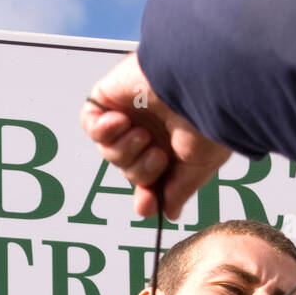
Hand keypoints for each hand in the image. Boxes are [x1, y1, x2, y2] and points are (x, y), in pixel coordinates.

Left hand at [80, 51, 229, 220]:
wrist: (194, 81)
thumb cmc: (205, 119)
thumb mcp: (198, 167)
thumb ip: (179, 190)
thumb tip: (169, 213)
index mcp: (173, 145)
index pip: (149, 180)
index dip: (146, 196)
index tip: (148, 203)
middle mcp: (152, 129)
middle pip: (128, 171)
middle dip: (140, 171)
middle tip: (158, 154)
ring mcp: (130, 113)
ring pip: (110, 153)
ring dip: (125, 151)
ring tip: (143, 135)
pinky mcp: (109, 96)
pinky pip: (91, 125)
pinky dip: (104, 130)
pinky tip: (123, 120)